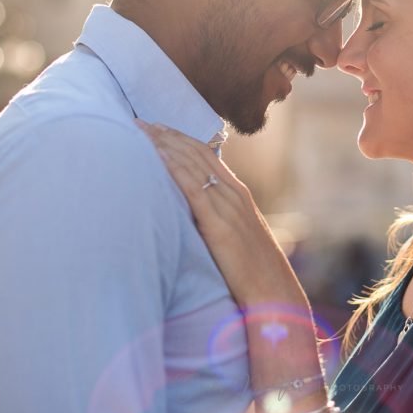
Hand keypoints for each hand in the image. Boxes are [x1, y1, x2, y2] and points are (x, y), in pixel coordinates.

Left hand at [135, 120, 307, 308]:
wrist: (273, 293)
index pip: (205, 154)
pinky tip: (158, 157)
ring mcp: (227, 207)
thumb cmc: (252, 269)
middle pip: (196, 153)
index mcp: (238, 193)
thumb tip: (192, 212)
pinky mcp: (219, 225)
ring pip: (193, 165)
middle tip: (140, 120)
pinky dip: (175, 169)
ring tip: (141, 131)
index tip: (157, 126)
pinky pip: (194, 190)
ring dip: (165, 145)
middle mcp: (233, 193)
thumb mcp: (236, 234)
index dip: (180, 138)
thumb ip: (217, 217)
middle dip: (166, 135)